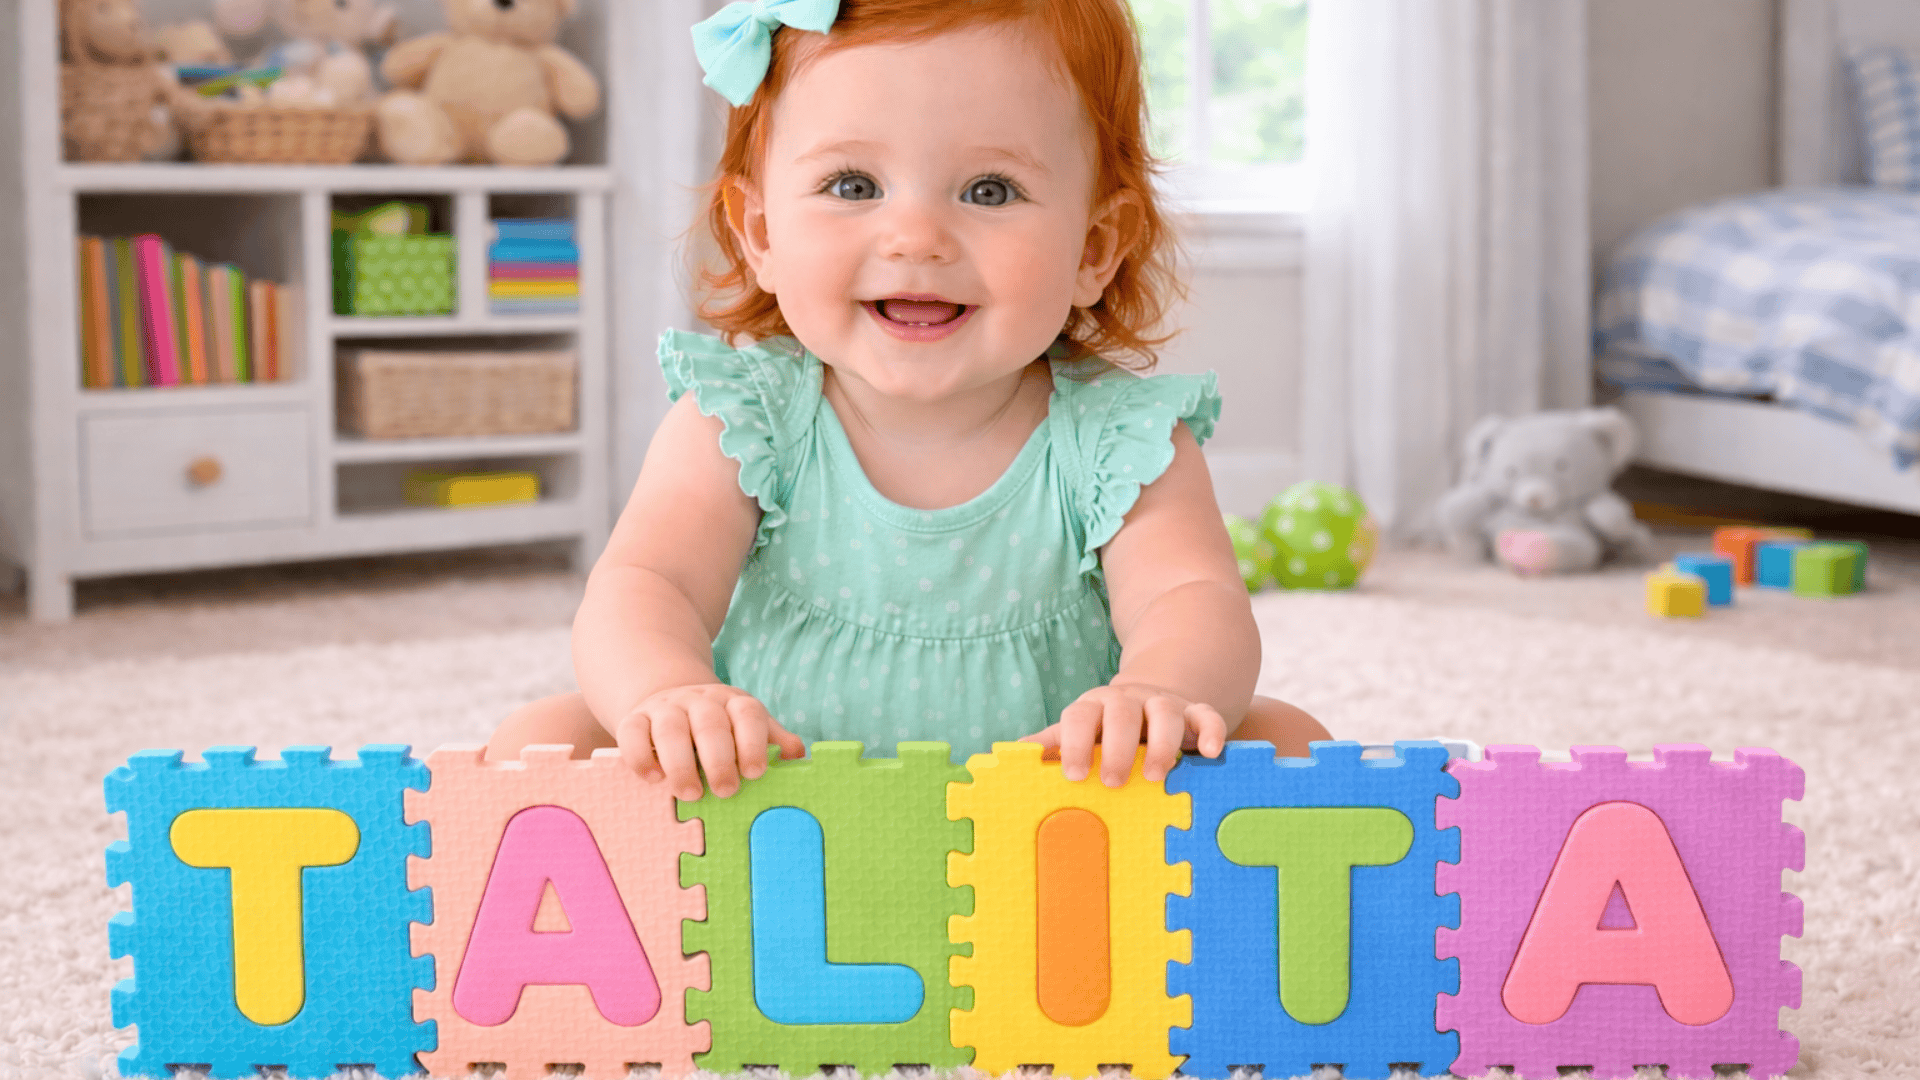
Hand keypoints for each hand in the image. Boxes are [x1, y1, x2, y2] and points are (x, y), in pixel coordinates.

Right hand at [614, 684, 803, 800]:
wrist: (670, 698)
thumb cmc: (719, 726)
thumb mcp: (748, 727)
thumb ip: (773, 740)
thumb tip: (797, 756)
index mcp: (733, 702)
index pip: (747, 714)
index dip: (753, 742)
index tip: (755, 773)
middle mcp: (700, 701)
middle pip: (710, 724)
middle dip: (719, 759)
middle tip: (726, 791)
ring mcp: (665, 708)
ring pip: (670, 728)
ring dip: (680, 763)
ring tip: (691, 793)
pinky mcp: (634, 719)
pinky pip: (632, 733)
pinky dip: (640, 757)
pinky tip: (653, 779)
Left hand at [1021, 682, 1227, 786]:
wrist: (1148, 700)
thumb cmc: (1105, 729)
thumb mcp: (1078, 734)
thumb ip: (1050, 744)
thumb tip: (1007, 756)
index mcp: (1094, 708)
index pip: (1079, 717)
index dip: (1074, 743)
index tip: (1072, 775)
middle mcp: (1127, 702)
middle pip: (1121, 711)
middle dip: (1116, 746)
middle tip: (1111, 781)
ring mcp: (1163, 704)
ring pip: (1164, 711)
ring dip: (1160, 742)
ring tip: (1157, 775)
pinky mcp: (1194, 712)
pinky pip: (1206, 715)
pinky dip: (1210, 730)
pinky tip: (1213, 752)